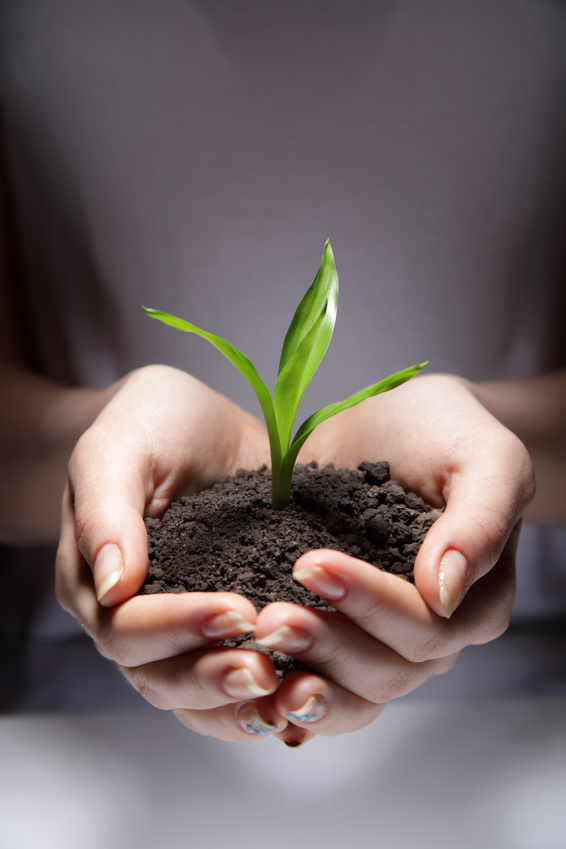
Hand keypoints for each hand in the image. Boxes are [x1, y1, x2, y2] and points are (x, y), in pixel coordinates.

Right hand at [56, 365, 292, 740]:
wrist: (197, 423)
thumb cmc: (149, 424)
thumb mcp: (117, 448)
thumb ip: (106, 511)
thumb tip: (115, 588)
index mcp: (97, 582)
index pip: (126, 628)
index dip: (178, 626)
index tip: (236, 609)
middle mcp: (135, 620)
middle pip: (160, 677)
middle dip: (213, 676)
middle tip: (266, 667)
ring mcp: (182, 631)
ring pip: (199, 696)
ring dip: (241, 700)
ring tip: (290, 693)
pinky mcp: (229, 628)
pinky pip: (239, 680)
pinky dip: (268, 696)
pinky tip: (306, 694)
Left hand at [251, 374, 533, 736]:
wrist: (397, 422)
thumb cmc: (448, 432)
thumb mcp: (487, 458)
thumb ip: (481, 521)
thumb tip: (444, 593)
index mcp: (477, 601)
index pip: (426, 627)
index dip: (370, 604)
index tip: (310, 564)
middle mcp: (433, 634)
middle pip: (385, 670)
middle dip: (326, 644)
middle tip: (269, 617)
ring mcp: (382, 640)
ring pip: (351, 692)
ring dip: (303, 676)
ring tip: (255, 646)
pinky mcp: (337, 630)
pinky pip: (317, 679)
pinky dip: (283, 689)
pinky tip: (245, 683)